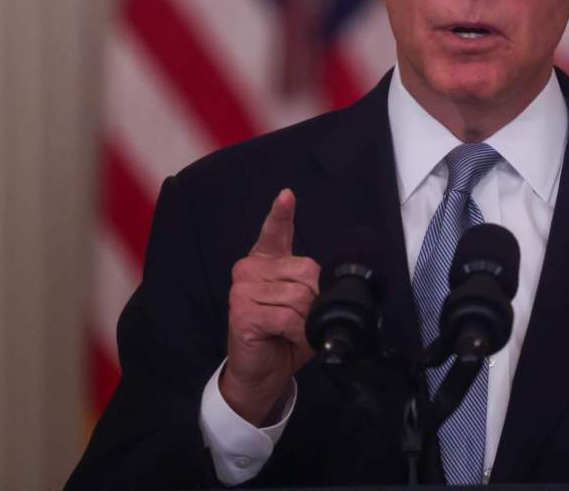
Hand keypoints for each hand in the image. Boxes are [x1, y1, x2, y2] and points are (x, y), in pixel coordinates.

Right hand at [220, 188, 320, 425]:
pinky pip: (286, 316)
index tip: (287, 196)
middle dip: (315, 300)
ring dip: (307, 321)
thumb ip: (310, 284)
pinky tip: (290, 338)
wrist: (261, 372)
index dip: (281, 214)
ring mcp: (241, 290)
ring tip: (295, 332)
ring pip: (298, 296)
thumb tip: (326, 278)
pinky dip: (298, 331)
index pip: (274, 232)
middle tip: (304, 320)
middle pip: (305, 271)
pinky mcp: (242, 312)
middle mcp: (248, 270)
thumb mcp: (303, 305)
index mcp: (265, 262)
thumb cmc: (283, 336)